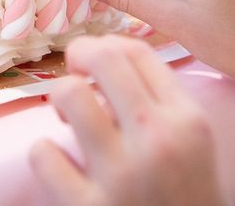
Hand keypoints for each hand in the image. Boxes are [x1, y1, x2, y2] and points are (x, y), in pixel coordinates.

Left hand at [30, 35, 224, 205]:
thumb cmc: (184, 193)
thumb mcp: (191, 140)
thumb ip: (158, 97)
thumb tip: (103, 55)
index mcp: (185, 120)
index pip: (137, 50)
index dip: (106, 43)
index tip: (95, 60)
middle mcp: (157, 141)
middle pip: (104, 57)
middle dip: (79, 54)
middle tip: (75, 73)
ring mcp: (122, 176)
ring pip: (70, 94)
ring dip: (59, 97)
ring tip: (67, 116)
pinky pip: (44, 155)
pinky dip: (44, 153)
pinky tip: (59, 163)